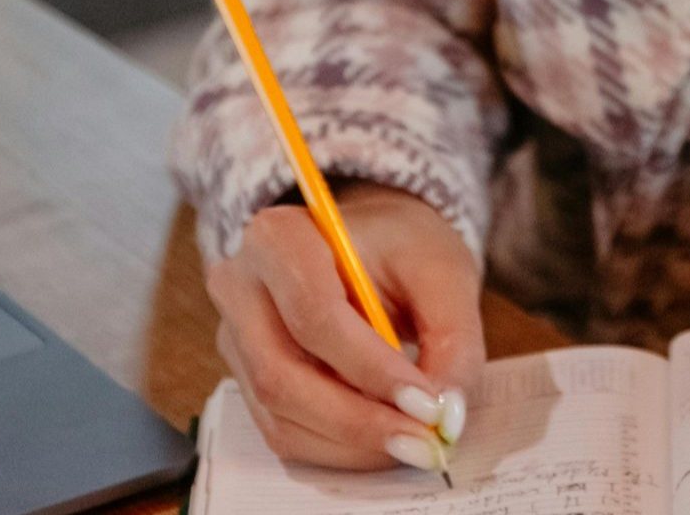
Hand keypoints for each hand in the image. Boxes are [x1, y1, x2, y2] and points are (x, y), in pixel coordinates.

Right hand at [206, 182, 484, 471]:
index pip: (314, 315)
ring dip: (353, 444)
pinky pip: (285, 433)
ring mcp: (236, 341)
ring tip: (415, 442)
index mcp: (279, 238)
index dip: (371, 368)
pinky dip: (341, 449)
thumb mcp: (443, 271)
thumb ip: (453, 337)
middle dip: (359, 421)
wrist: (373, 247)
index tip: (427, 403)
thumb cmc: (403, 248)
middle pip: (283, 376)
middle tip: (425, 442)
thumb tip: (447, 413)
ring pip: (281, 416)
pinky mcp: (247, 381)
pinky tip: (386, 440)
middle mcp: (241, 290)